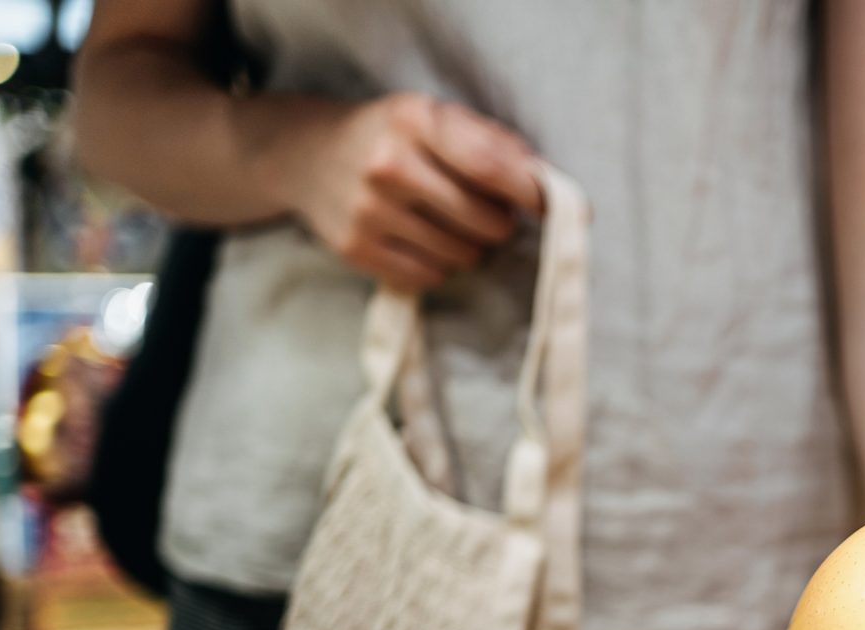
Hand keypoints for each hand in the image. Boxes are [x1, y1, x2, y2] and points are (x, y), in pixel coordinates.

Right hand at [273, 93, 541, 290]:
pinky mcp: (355, 249)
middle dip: (499, 223)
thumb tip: (546, 183)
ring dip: (470, 246)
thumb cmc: (392, 137)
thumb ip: (492, 144)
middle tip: (487, 212)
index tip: (557, 208)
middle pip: (484, 221)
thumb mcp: (436, 117)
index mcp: (415, 120)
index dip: (532, 193)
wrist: (307, 156)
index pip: (490, 166)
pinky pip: (430, 276)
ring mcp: (369, 211)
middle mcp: (388, 165)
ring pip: (462, 255)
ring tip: (448, 222)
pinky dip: (439, 265)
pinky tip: (422, 240)